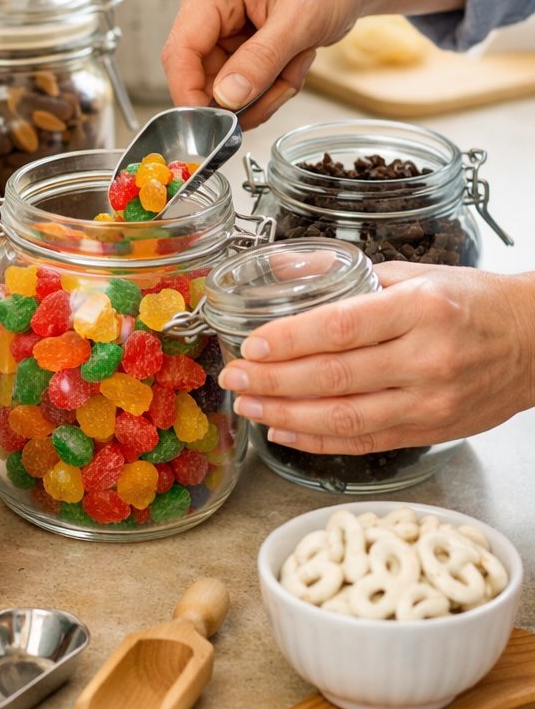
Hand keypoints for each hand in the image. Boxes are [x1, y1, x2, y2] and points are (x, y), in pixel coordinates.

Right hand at [161, 0, 366, 125]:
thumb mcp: (299, 19)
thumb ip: (260, 60)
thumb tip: (226, 98)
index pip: (181, 51)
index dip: (189, 93)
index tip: (211, 125)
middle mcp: (209, 9)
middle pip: (203, 76)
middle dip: (245, 94)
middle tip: (279, 90)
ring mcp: (223, 29)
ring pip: (227, 88)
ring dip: (266, 90)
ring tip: (297, 63)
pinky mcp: (239, 45)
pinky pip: (246, 85)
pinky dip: (274, 85)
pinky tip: (296, 61)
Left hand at [217, 263, 534, 452]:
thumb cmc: (474, 303)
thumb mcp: (415, 273)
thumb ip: (347, 276)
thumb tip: (281, 266)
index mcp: (421, 309)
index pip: (341, 328)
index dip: (289, 340)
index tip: (250, 345)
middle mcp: (427, 358)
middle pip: (335, 377)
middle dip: (273, 381)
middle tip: (233, 378)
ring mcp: (430, 401)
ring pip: (344, 418)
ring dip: (286, 415)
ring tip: (248, 406)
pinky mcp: (430, 430)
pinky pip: (363, 442)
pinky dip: (317, 440)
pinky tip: (284, 430)